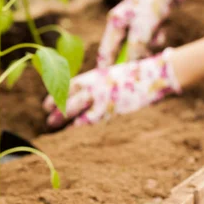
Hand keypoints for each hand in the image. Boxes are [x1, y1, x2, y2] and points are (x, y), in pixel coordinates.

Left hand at [45, 48, 181, 127]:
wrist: (157, 73)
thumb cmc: (133, 76)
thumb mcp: (110, 75)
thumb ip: (96, 85)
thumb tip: (81, 96)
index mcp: (95, 76)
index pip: (69, 86)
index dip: (56, 96)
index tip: (46, 105)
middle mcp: (97, 85)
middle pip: (71, 98)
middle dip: (58, 109)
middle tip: (48, 119)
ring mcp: (106, 96)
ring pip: (80, 109)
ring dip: (66, 119)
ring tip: (53, 125)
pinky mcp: (116, 108)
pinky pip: (95, 118)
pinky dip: (82, 125)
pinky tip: (74, 130)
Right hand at [97, 0, 188, 67]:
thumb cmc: (153, 6)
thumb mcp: (142, 30)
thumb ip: (135, 49)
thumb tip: (131, 66)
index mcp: (114, 22)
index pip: (106, 50)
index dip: (106, 66)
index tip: (107, 80)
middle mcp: (121, 23)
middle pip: (122, 49)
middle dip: (133, 56)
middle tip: (137, 69)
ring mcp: (134, 23)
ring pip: (138, 45)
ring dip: (148, 46)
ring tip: (158, 38)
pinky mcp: (146, 23)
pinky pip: (148, 38)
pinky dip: (156, 38)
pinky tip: (163, 30)